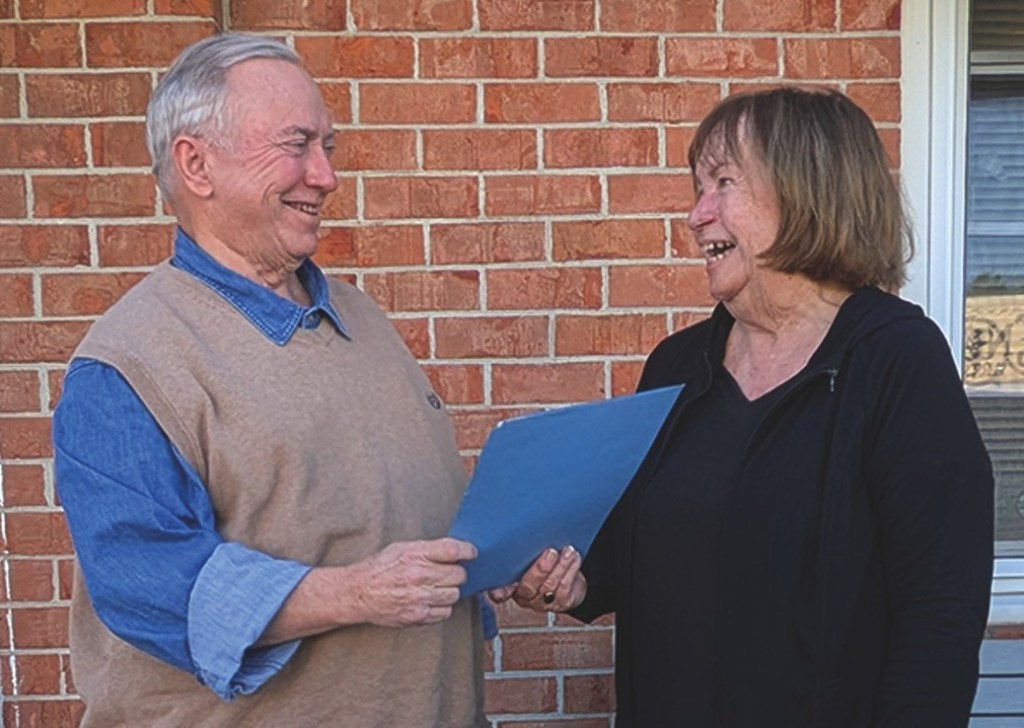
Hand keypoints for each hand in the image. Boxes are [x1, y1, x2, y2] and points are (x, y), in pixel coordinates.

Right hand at [348, 537, 475, 627]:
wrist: (358, 593)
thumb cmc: (379, 569)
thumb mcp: (401, 548)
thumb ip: (427, 549)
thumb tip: (453, 550)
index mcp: (415, 554)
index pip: (453, 550)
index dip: (467, 551)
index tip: (470, 553)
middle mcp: (419, 576)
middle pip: (458, 574)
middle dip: (457, 573)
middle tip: (448, 573)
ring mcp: (420, 598)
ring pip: (454, 595)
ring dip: (450, 591)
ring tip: (437, 587)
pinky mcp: (418, 616)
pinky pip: (445, 613)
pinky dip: (442, 607)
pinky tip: (431, 600)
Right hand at [489, 545, 586, 612]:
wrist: (569, 580)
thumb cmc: (543, 563)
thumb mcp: (529, 557)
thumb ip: (523, 552)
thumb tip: (523, 529)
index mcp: (510, 584)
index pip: (500, 590)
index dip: (500, 590)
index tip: (498, 588)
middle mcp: (524, 596)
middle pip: (528, 586)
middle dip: (540, 568)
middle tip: (550, 552)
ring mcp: (541, 602)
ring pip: (549, 586)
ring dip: (560, 566)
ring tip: (568, 552)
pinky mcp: (559, 603)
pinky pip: (564, 587)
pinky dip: (570, 570)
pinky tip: (574, 558)